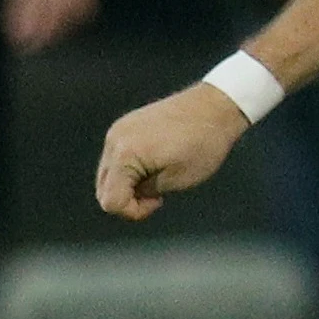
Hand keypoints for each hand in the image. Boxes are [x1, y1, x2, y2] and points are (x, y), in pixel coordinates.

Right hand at [96, 84, 252, 219]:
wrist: (215, 106)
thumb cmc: (203, 145)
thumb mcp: (177, 180)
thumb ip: (146, 191)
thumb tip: (132, 193)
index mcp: (124, 156)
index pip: (111, 202)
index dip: (134, 211)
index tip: (158, 201)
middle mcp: (114, 141)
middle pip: (103, 190)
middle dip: (128, 200)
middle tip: (157, 195)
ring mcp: (117, 130)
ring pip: (108, 174)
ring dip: (128, 185)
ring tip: (157, 179)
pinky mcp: (125, 125)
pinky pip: (116, 157)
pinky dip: (129, 169)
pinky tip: (154, 165)